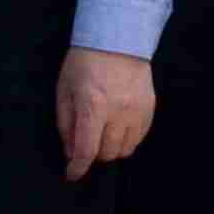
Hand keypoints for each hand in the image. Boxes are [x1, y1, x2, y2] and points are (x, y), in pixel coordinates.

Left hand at [56, 48, 153, 181]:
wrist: (117, 38)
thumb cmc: (84, 63)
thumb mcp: (64, 91)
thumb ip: (66, 124)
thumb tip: (71, 153)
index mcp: (93, 105)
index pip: (87, 150)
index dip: (78, 168)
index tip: (72, 174)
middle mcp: (118, 111)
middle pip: (107, 153)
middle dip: (93, 153)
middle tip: (86, 139)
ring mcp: (137, 111)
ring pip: (125, 150)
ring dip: (111, 148)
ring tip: (103, 132)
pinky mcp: (150, 109)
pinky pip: (139, 138)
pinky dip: (126, 139)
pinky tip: (117, 126)